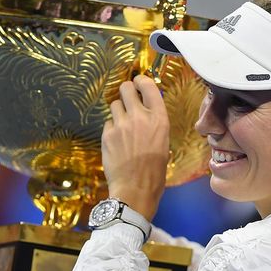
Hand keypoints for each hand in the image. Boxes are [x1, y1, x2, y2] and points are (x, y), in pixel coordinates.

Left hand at [103, 75, 169, 220]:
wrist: (135, 189)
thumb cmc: (155, 171)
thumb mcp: (163, 143)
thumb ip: (154, 124)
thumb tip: (146, 114)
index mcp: (159, 119)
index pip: (148, 86)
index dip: (141, 81)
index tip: (138, 83)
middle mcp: (140, 117)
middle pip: (126, 88)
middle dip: (126, 91)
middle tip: (127, 99)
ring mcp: (121, 124)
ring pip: (115, 104)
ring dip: (118, 111)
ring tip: (122, 125)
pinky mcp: (107, 134)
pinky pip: (108, 122)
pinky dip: (112, 128)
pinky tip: (117, 141)